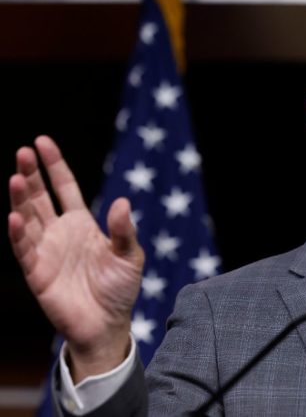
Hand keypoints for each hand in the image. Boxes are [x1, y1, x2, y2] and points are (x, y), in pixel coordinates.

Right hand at [8, 136, 143, 380]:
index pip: (64, 187)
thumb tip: (122, 202)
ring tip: (15, 177)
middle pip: (40, 197)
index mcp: (81, 223)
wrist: (107, 324)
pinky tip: (14, 217)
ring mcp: (45, 250)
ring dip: (21, 199)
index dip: (54, 165)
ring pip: (28, 218)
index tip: (42, 142)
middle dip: (31, 175)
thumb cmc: (119, 289)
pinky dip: (18, 234)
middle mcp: (59, 232)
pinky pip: (24, 249)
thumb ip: (124, 230)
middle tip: (23, 152)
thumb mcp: (130, 256)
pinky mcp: (36, 272)